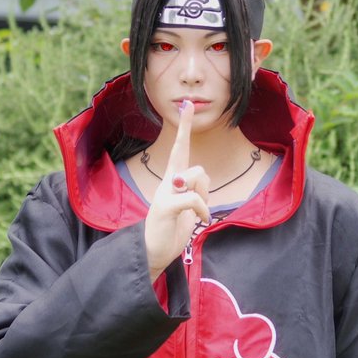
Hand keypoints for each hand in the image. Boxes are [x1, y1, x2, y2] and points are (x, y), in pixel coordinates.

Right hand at [144, 101, 209, 280]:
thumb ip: (197, 191)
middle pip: (183, 152)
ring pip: (197, 176)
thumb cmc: (172, 230)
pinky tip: (200, 220)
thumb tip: (201, 177)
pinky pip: (193, 198)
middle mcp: (167, 182)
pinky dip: (202, 209)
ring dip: (204, 196)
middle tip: (189, 103)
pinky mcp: (165, 207)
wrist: (152, 254)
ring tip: (196, 213)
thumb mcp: (190, 209)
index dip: (184, 128)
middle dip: (185, 129)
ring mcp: (164, 193)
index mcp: (173, 181)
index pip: (179, 149)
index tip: (187, 106)